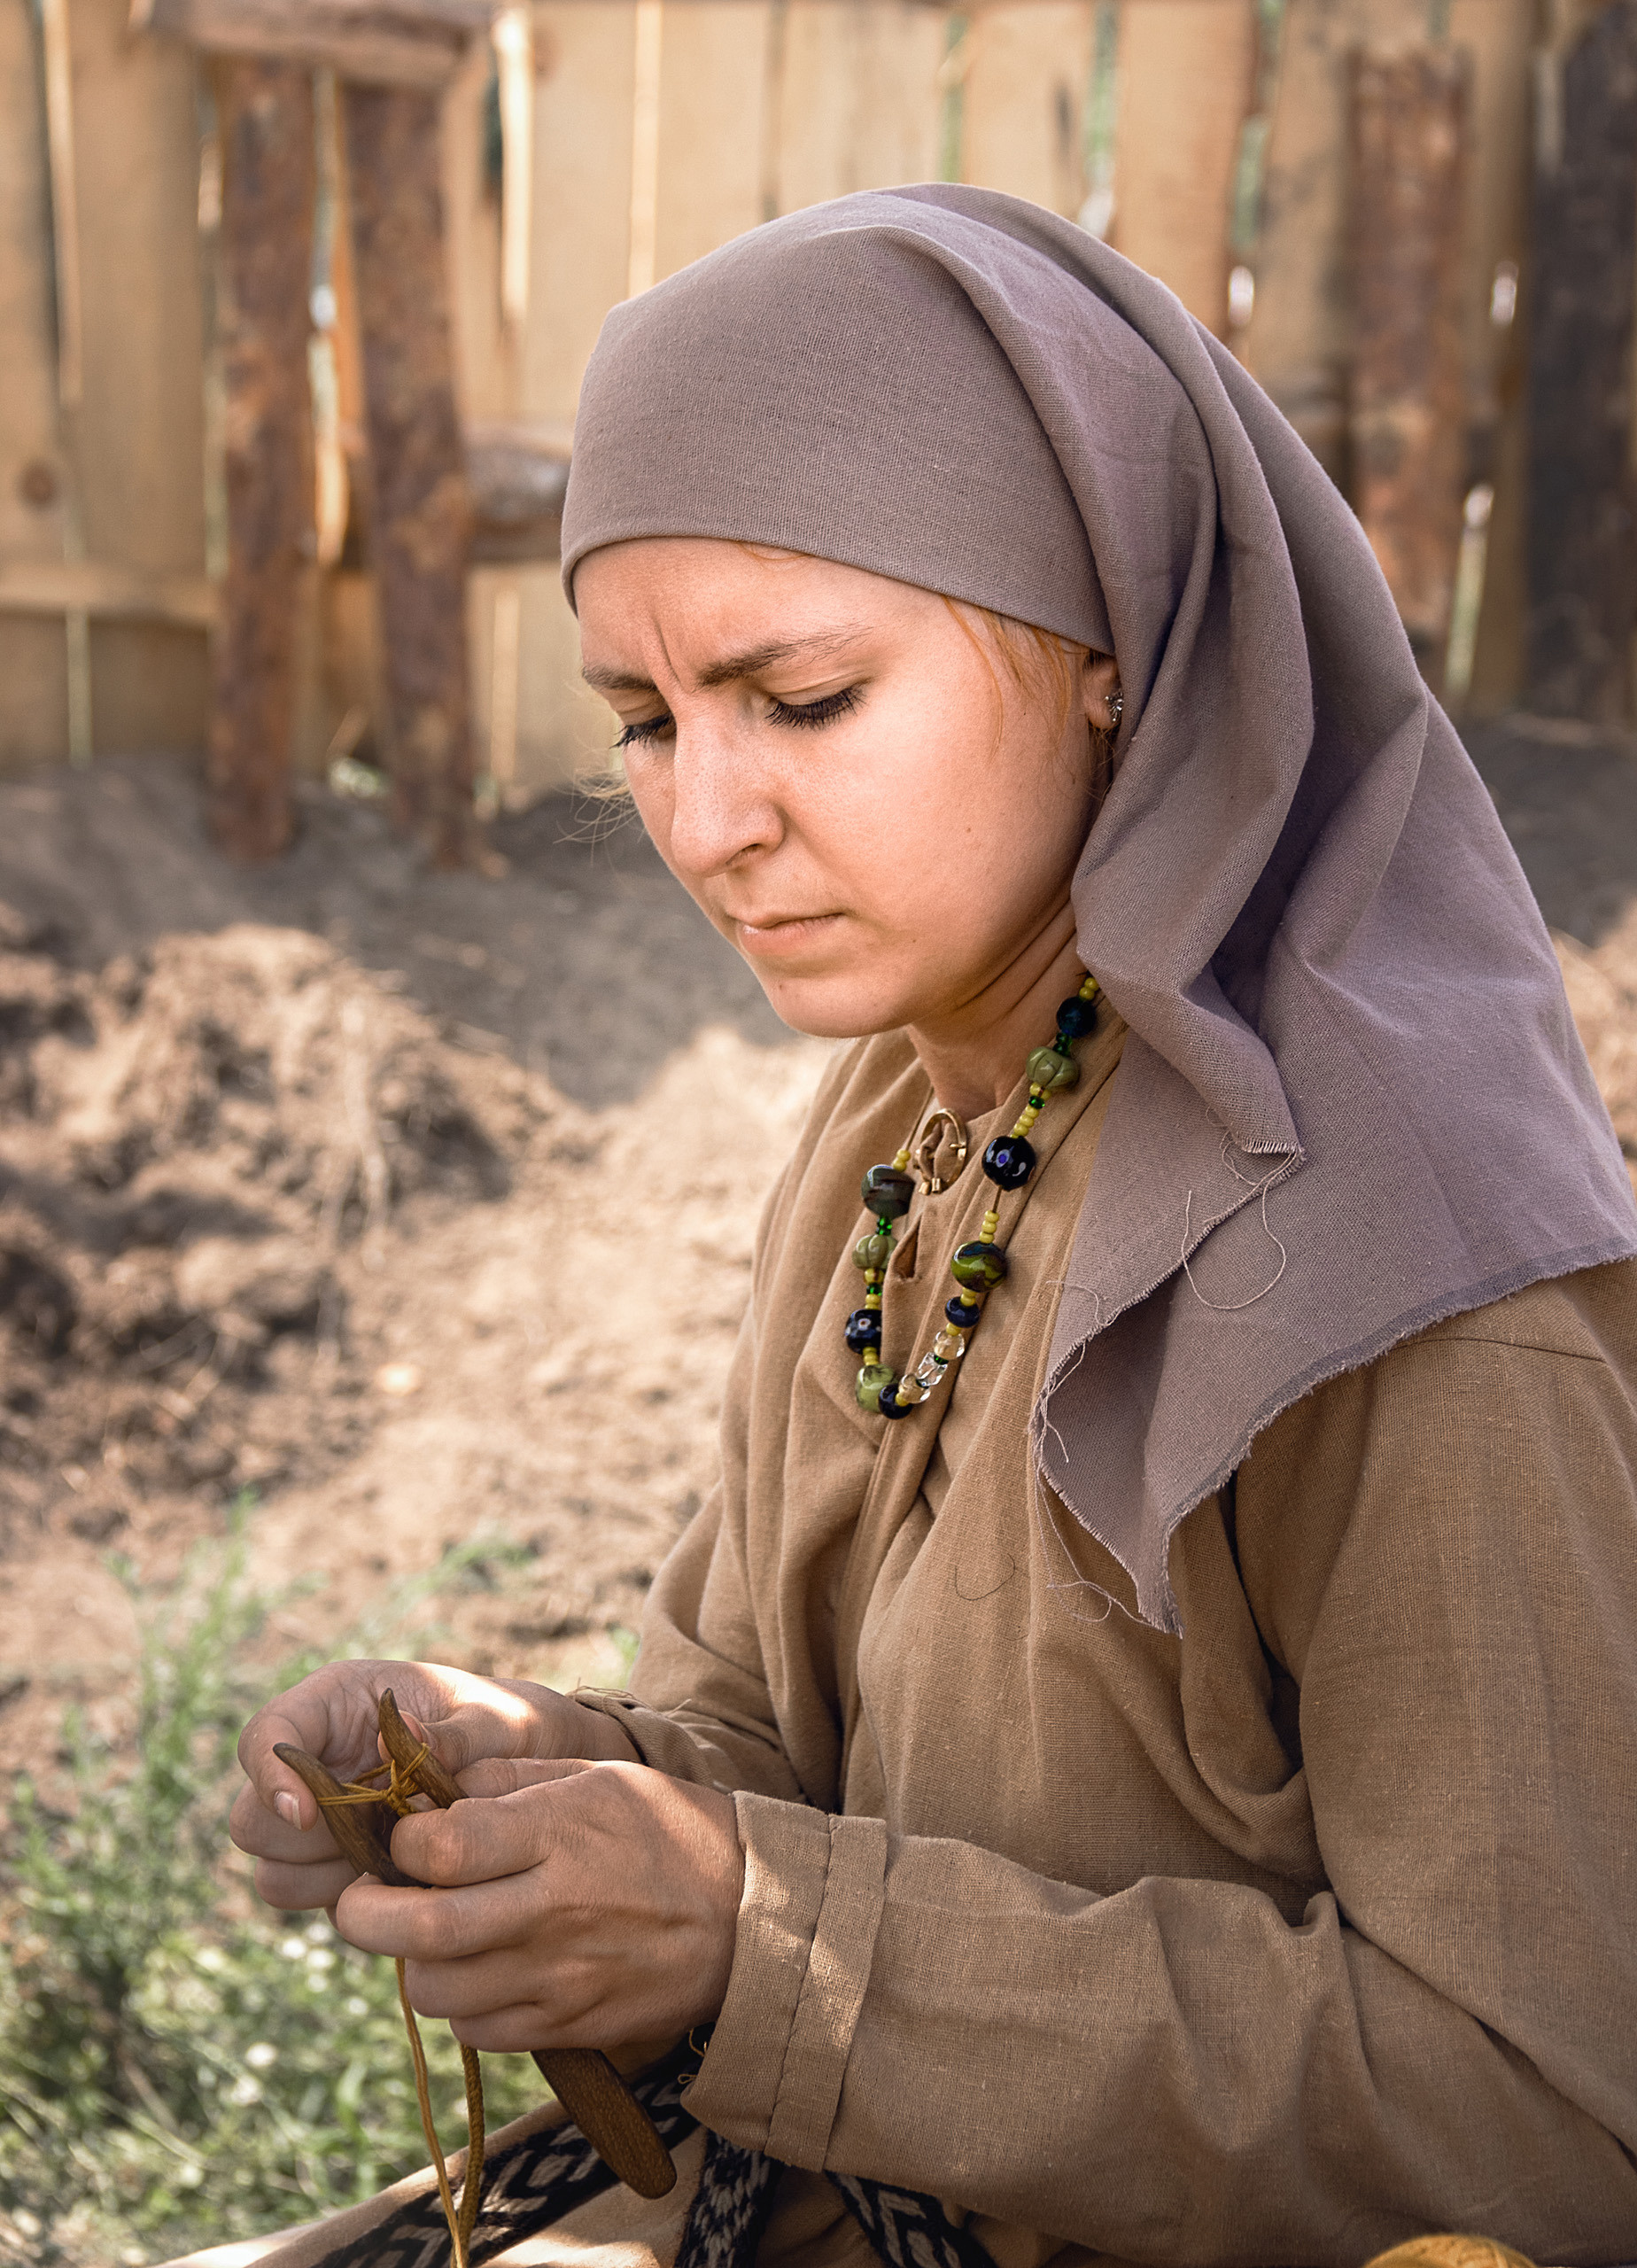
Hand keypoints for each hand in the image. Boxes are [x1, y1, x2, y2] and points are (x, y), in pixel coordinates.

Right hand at [230, 1659, 638, 1911]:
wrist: (532, 1769)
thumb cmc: (511, 1727)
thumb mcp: (499, 1720)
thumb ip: (458, 1733)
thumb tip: (409, 1738)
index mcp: (339, 1702)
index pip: (266, 1735)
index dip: (270, 1776)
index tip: (307, 1812)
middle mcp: (315, 1760)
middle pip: (252, 1818)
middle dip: (307, 1840)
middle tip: (379, 1837)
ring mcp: (319, 1817)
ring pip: (273, 1869)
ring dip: (326, 1876)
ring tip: (401, 1858)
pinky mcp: (335, 1864)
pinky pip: (310, 1898)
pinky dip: (348, 1899)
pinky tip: (404, 1881)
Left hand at [334, 1759, 743, 2052]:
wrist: (750, 1915)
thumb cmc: (667, 1829)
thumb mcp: (596, 1775)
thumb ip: (508, 1779)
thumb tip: (430, 1791)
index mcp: (555, 1834)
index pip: (438, 1848)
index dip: (398, 1843)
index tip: (400, 1838)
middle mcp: (550, 1909)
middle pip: (419, 1931)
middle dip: (364, 1916)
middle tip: (360, 1900)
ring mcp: (557, 1977)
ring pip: (436, 1991)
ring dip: (415, 1962)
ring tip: (431, 1933)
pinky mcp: (567, 2027)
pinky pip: (478, 2033)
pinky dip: (462, 2006)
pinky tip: (481, 1970)